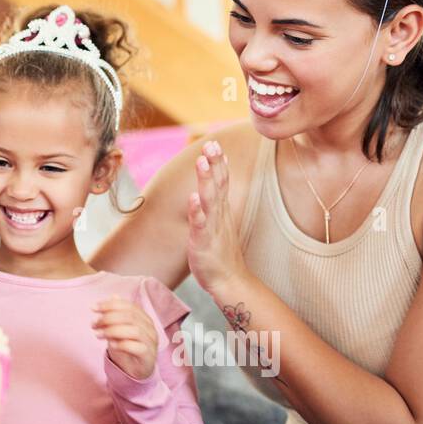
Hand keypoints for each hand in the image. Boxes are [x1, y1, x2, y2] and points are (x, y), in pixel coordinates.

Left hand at [92, 296, 159, 380]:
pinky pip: (136, 347)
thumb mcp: (120, 329)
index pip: (128, 306)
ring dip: (112, 331)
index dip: (109, 305)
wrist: (137, 369)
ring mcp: (151, 342)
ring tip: (98, 335)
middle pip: (130, 317)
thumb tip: (113, 296)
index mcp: (144, 317)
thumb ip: (117, 314)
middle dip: (108, 318)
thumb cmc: (128, 346)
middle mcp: (150, 328)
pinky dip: (121, 344)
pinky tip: (110, 345)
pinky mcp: (148, 355)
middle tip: (94, 324)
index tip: (93, 308)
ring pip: (134, 330)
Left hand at [187, 140, 250, 298]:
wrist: (230, 281)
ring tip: (202, 161)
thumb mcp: (219, 221)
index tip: (216, 142)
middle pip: (218, 184)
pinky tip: (193, 198)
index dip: (219, 162)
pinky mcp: (203, 242)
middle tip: (212, 143)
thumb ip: (216, 199)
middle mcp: (219, 215)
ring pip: (210, 200)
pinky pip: (200, 224)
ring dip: (206, 180)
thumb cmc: (221, 251)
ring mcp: (212, 227)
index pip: (222, 181)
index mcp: (222, 210)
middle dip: (215, 163)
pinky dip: (197, 211)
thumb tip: (213, 180)